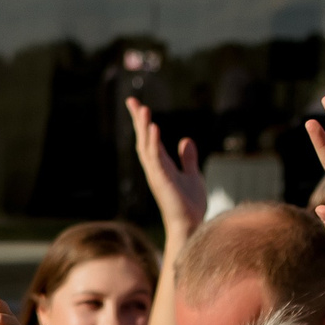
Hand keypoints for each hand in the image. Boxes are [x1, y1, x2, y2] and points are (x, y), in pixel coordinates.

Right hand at [127, 96, 207, 245]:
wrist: (191, 224)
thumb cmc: (190, 205)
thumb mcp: (192, 175)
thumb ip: (188, 158)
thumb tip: (185, 140)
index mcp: (161, 165)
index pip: (149, 139)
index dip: (144, 123)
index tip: (139, 105)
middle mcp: (155, 168)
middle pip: (143, 139)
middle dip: (138, 120)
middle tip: (131, 100)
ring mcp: (156, 173)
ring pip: (146, 145)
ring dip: (143, 127)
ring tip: (142, 108)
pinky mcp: (161, 179)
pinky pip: (154, 157)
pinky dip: (153, 142)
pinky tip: (153, 127)